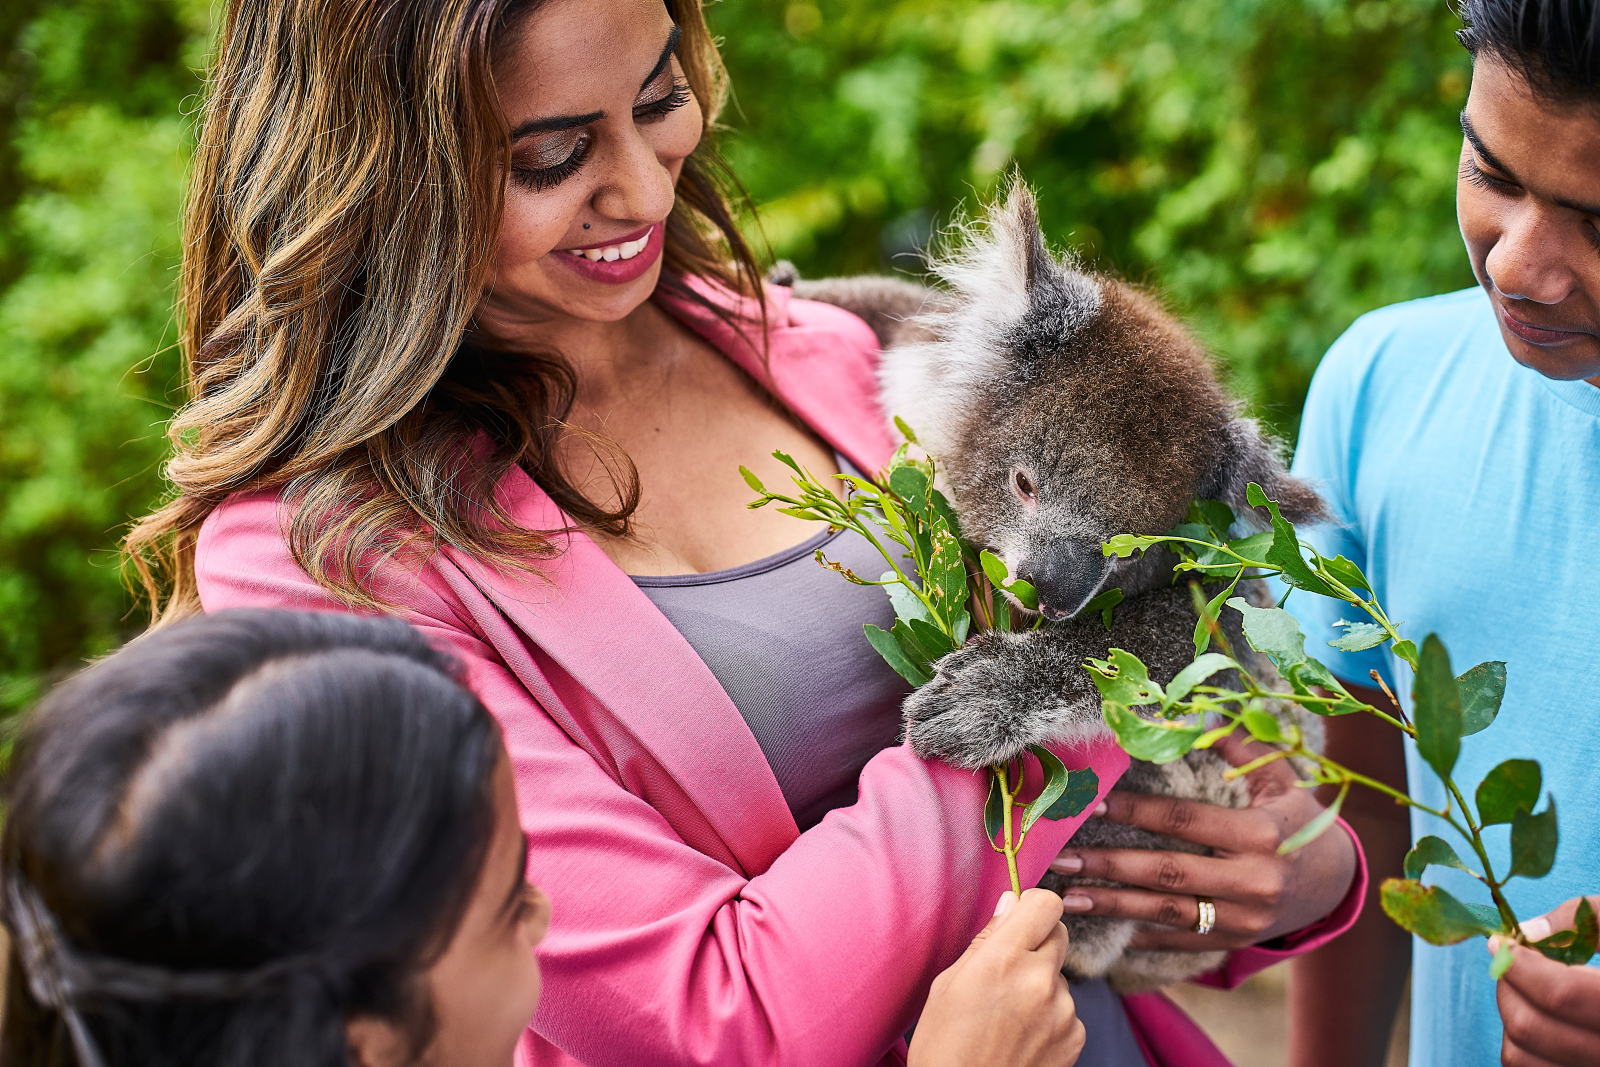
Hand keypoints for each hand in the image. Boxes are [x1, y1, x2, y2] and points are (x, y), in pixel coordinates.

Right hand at [910, 889, 1084, 1066]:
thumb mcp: (948, 984)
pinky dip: (1049, 1015)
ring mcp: (1062, 1010)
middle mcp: (1040, 980)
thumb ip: (986, 941)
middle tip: (1009, 967)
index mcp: (1003, 959)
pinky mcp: (1074, 1036)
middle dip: (1038, 941)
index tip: (1020, 917)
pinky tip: (1022, 1035)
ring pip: (1059, 974)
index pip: (1046, 904)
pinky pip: (1066, 1007)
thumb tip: (1011, 903)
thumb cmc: (944, 1046)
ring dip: (1041, 983)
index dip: (1033, 906)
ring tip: (1008, 1014)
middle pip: (1059, 933)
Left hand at [1048, 734, 1356, 949]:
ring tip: (1068, 897)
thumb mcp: (1281, 781)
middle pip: (1167, 873)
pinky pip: (1181, 940)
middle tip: (1061, 858)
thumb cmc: (1299, 822)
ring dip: (1113, 906)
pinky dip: (1142, 937)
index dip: (1135, 812)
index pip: (1183, 821)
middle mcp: (1252, 880)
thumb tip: (1197, 715)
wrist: (1338, 883)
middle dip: (1109, 866)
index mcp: (1259, 834)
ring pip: (1167, 913)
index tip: (1093, 804)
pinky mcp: (1236, 941)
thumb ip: (1239, 749)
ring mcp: (1244, 918)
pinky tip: (1103, 929)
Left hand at [1490, 896, 1599, 1065]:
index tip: (1501, 942)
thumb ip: (1582, 919)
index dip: (1520, 964)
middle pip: (1535, 1028)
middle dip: (1509, 987)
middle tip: (1511, 962)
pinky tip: (1544, 1017)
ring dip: (1511, 1018)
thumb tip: (1528, 933)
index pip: (1562, 993)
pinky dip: (1526, 1047)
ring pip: (1525, 1059)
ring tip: (1527, 989)